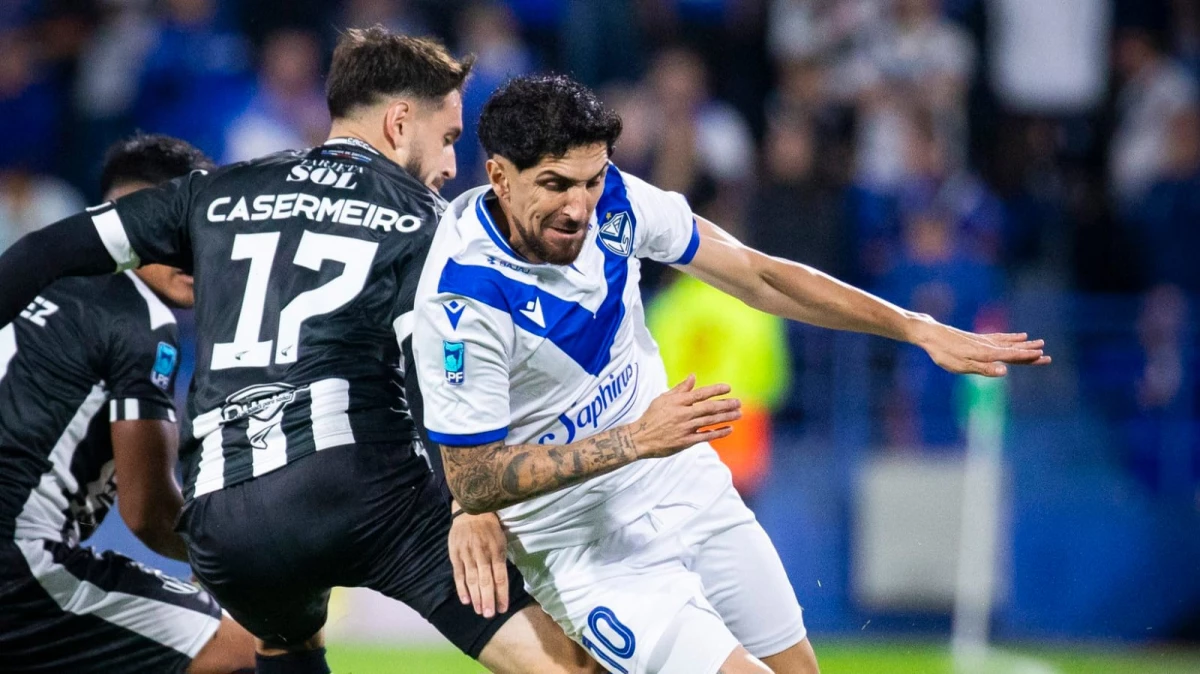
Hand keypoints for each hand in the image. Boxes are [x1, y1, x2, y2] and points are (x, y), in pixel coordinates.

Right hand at [448, 506, 508, 617]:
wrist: (470, 510)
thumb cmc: (490, 526)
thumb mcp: (501, 539)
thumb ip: (500, 559)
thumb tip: (502, 581)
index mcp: (496, 550)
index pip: (500, 576)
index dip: (501, 593)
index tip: (503, 608)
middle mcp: (482, 553)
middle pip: (485, 580)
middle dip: (488, 599)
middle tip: (489, 615)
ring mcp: (467, 554)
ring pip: (472, 579)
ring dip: (476, 597)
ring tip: (479, 611)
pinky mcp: (455, 554)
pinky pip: (458, 574)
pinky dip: (461, 588)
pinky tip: (466, 600)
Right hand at [629, 375, 741, 458]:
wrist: (640, 438)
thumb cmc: (651, 416)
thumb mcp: (663, 399)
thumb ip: (680, 389)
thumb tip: (693, 376)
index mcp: (678, 402)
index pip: (701, 393)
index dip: (716, 390)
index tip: (728, 388)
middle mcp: (683, 414)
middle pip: (709, 408)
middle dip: (726, 405)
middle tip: (738, 402)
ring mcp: (685, 428)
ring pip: (710, 421)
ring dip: (726, 417)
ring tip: (739, 414)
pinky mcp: (686, 441)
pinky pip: (706, 436)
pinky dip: (718, 432)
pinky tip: (729, 429)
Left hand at [911, 318, 1050, 376]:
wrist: (930, 334)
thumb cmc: (944, 353)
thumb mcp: (961, 365)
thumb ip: (984, 369)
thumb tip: (1005, 371)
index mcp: (985, 354)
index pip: (1011, 356)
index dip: (1027, 358)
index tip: (1043, 357)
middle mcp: (987, 345)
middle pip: (1013, 350)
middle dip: (1030, 353)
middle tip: (1048, 357)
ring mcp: (983, 340)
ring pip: (1009, 343)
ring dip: (1024, 344)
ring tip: (1039, 342)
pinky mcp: (977, 338)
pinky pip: (1000, 337)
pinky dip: (1011, 337)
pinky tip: (1019, 335)